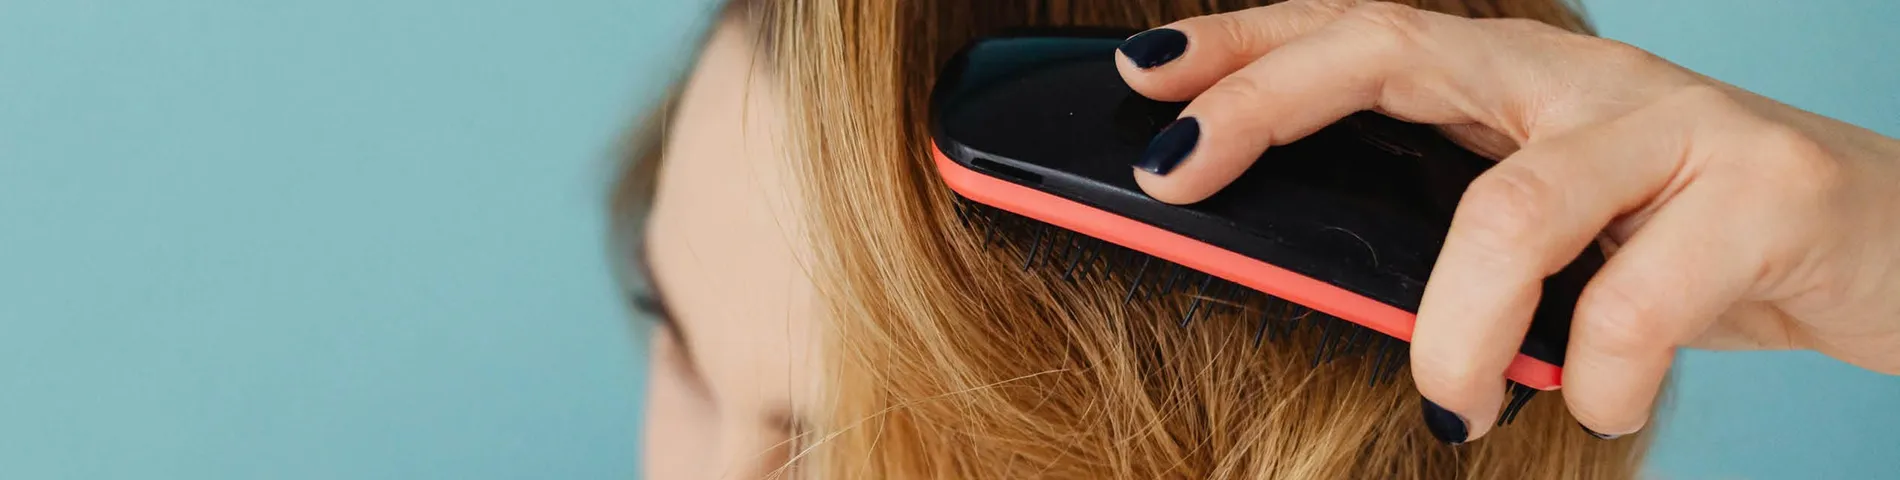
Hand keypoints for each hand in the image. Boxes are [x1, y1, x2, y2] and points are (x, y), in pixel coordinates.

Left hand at [1116, 0, 1899, 442]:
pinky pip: (1636, 303)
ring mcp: (1673, 125)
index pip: (1362, 29)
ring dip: (1451, 332)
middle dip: (1265, 101)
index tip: (1141, 72)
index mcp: (1517, 81)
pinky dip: (1600, 380)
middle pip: (1398, 48)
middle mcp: (1582, 78)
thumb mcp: (1554, 235)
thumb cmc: (1694, 250)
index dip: (1247, 41)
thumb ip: (1448, 235)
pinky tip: (1601, 405)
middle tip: (1171, 173)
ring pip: (1509, 208)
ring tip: (1449, 407)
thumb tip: (1304, 280)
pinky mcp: (1765, 193)